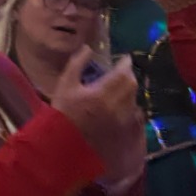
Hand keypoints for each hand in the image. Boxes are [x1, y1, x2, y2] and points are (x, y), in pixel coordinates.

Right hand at [52, 50, 138, 164]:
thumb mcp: (65, 86)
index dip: (125, 64)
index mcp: (100, 94)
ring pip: (134, 100)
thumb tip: (88, 48)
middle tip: (123, 72)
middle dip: (129, 76)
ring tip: (120, 88)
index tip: (125, 59)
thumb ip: (76, 64)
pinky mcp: (123, 133)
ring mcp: (121, 122)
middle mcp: (115, 108)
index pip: (122, 74)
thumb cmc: (61, 115)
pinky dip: (129, 107)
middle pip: (132, 86)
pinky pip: (133, 116)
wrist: (62, 147)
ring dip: (129, 91)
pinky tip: (120, 106)